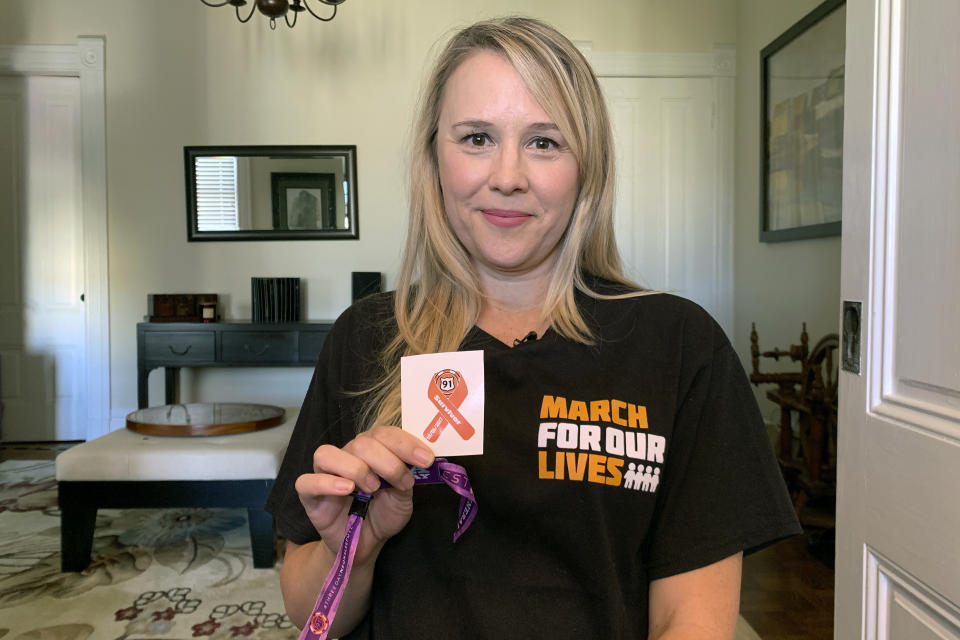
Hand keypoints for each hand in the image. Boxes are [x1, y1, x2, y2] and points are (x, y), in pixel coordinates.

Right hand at [294, 426, 434, 565]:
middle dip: (388, 461)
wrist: (365, 544)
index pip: (384, 433)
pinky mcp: (309, 495)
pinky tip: (347, 490)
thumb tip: (421, 458)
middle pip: (361, 442)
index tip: (426, 459)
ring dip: (355, 468)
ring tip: (372, 488)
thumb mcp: (403, 495)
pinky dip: (326, 483)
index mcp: (371, 449)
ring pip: (327, 453)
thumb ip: (408, 475)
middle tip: (402, 482)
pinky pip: (307, 481)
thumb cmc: (383, 514)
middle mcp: (347, 454)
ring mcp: (326, 473)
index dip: (406, 443)